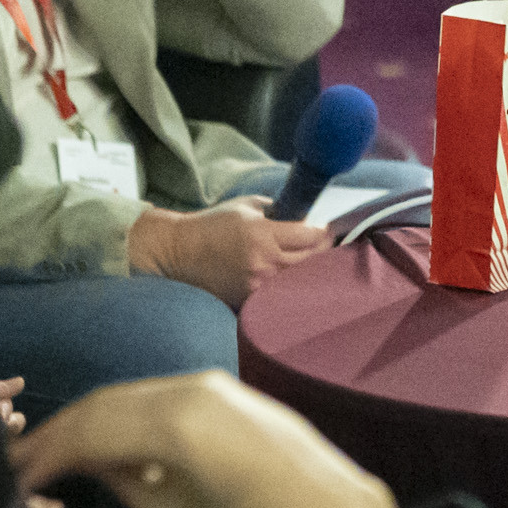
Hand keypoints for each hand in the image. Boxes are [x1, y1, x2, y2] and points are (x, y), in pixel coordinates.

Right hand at [14, 370, 423, 507]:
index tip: (16, 476)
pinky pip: (146, 390)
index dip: (46, 454)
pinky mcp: (209, 380)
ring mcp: (199, 379)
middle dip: (55, 432)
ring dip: (82, 418)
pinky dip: (115, 411)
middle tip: (21, 459)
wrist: (313, 492)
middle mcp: (185, 391)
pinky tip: (97, 436)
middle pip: (99, 404)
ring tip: (50, 449)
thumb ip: (120, 483)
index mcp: (174, 429)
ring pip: (120, 393)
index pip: (89, 433)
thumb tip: (82, 464)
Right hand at [125, 197, 330, 303]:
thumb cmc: (212, 224)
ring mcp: (256, 285)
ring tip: (317, 262)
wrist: (178, 251)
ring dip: (310, 270)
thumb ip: (277, 210)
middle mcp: (263, 261)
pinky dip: (290, 287)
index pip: (310, 236)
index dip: (324, 232)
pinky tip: (295, 280)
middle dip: (324, 250)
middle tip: (329, 244)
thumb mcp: (247, 206)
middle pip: (311, 260)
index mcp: (263, 234)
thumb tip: (303, 219)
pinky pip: (279, 294)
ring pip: (298, 280)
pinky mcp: (247, 300)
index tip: (329, 228)